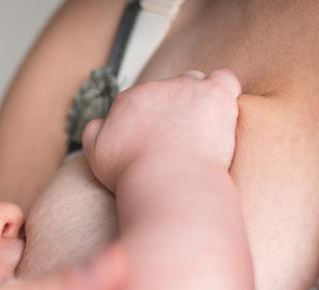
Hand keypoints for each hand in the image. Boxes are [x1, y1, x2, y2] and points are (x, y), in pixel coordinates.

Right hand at [83, 69, 241, 190]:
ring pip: (194, 83)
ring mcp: (186, 88)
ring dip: (198, 100)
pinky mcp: (214, 94)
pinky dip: (225, 93)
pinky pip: (224, 80)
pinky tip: (222, 113)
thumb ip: (93, 132)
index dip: (151, 122)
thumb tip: (101, 121)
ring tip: (202, 129)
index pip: (141, 102)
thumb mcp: (96, 155)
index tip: (158, 143)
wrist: (167, 181)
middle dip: (174, 110)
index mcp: (127, 101)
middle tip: (180, 140)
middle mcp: (155, 87)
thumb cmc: (132, 174)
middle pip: (167, 91)